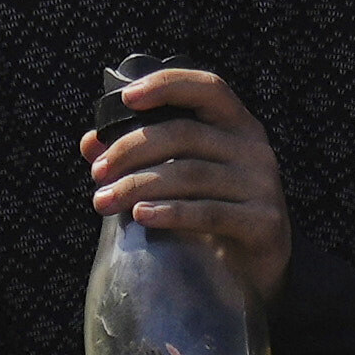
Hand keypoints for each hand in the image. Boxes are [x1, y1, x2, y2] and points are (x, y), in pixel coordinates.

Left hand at [84, 61, 287, 312]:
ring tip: (105, 201)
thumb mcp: (181, 178)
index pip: (207, 88)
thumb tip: (90, 143)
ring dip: (139, 185)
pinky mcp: (263, 222)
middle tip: (98, 174)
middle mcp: (254, 149)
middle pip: (186, 134)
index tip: (127, 98)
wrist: (256, 270)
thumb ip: (141, 156)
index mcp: (237, 126)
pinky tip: (141, 216)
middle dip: (132, 150)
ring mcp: (263, 185)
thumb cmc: (213, 213)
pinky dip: (170, 213)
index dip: (167, 85)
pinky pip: (208, 213)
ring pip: (190, 174)